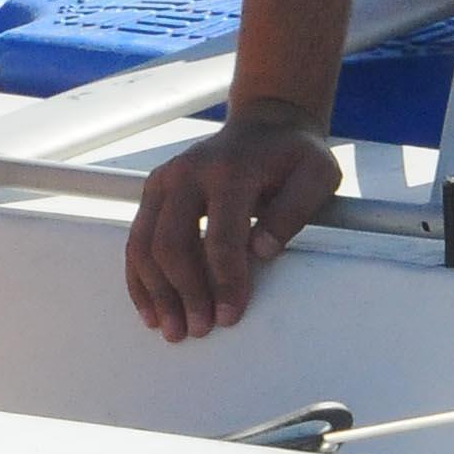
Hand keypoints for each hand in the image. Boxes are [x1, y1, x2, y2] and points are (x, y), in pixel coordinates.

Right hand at [124, 108, 342, 340]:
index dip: (225, 282)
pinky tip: (150, 308)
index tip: (231, 316)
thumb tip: (262, 251)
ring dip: (155, 291)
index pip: (220, 237)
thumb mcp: (317, 175)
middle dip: (183, 293)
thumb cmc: (295, 156)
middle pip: (171, 243)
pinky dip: (138, 277)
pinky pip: (135, 239)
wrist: (265, 124)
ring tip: (170, 328)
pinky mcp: (153, 191)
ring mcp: (163, 180)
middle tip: (198, 330)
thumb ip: (294, 211)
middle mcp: (186, 174)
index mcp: (229, 172)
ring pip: (144, 244)